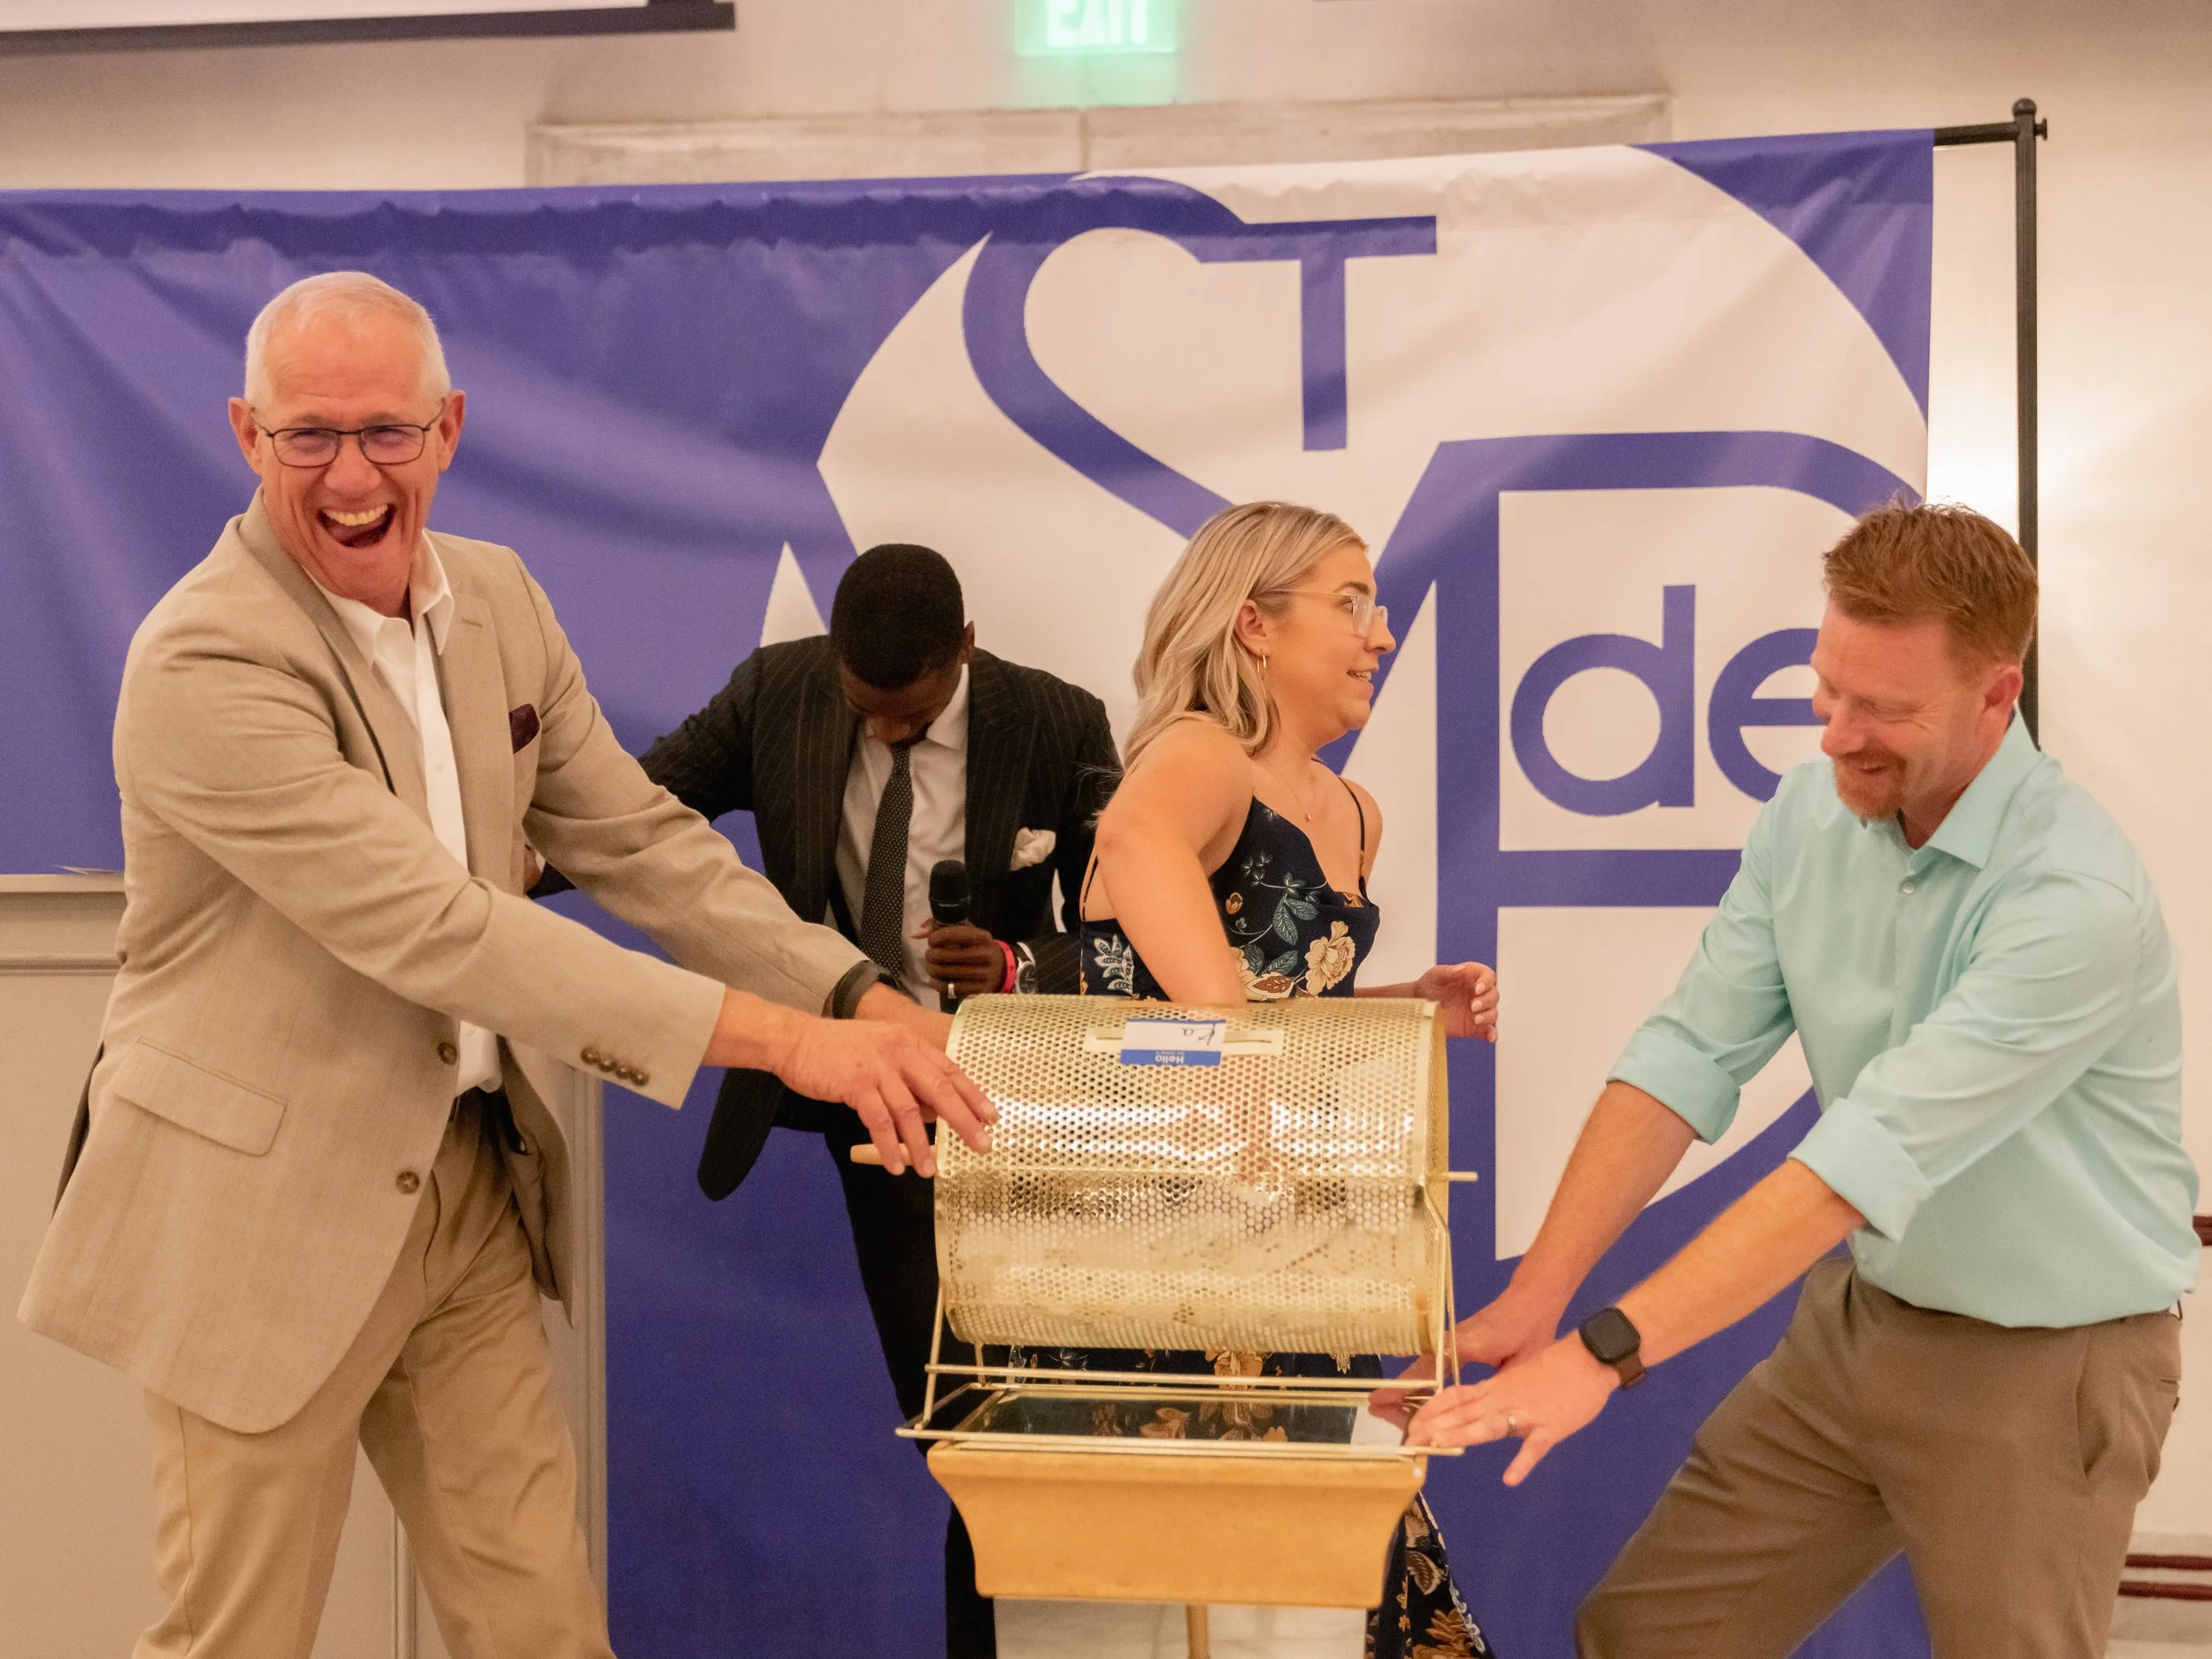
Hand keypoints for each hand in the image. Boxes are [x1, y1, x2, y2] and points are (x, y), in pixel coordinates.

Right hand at [770, 1015, 992, 1177]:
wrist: (796, 1040)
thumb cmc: (839, 1050)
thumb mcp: (881, 1051)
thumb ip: (908, 1074)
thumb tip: (935, 1109)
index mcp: (909, 1043)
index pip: (949, 1070)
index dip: (972, 1095)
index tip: (991, 1117)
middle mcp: (899, 1051)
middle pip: (939, 1090)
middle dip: (963, 1120)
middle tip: (981, 1145)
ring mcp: (877, 1067)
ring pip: (909, 1111)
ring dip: (922, 1144)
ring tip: (930, 1170)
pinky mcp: (855, 1084)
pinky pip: (879, 1122)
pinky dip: (889, 1146)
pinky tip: (895, 1164)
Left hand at [917, 919, 1005, 999]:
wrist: (1000, 969)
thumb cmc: (976, 948)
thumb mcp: (966, 933)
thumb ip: (940, 927)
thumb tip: (916, 933)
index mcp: (982, 937)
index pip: (951, 934)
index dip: (935, 937)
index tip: (932, 941)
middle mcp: (984, 955)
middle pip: (944, 954)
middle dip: (931, 955)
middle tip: (930, 955)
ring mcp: (982, 974)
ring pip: (944, 972)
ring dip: (931, 969)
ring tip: (931, 966)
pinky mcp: (978, 990)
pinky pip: (949, 988)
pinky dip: (936, 983)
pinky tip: (935, 979)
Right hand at [1368, 1284, 1560, 1413]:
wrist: (1532, 1297)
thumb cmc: (1531, 1329)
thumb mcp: (1521, 1363)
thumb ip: (1499, 1385)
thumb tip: (1482, 1409)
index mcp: (1466, 1347)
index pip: (1429, 1370)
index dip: (1405, 1387)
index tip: (1382, 1400)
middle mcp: (1452, 1341)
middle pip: (1417, 1367)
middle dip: (1396, 1389)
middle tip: (1374, 1407)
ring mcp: (1452, 1339)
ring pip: (1421, 1364)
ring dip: (1405, 1384)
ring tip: (1386, 1404)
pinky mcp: (1456, 1340)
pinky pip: (1431, 1361)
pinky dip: (1418, 1377)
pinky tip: (1413, 1394)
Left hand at [1406, 1334, 1617, 1483]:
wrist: (1591, 1358)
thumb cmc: (1557, 1368)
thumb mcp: (1519, 1378)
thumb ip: (1500, 1396)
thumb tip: (1483, 1413)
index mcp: (1497, 1387)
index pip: (1457, 1396)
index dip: (1433, 1409)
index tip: (1411, 1421)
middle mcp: (1504, 1398)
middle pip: (1465, 1412)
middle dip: (1436, 1425)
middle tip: (1410, 1439)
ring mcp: (1526, 1413)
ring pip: (1490, 1424)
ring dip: (1464, 1434)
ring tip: (1440, 1444)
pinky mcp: (1550, 1428)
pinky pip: (1534, 1447)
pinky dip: (1522, 1462)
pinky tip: (1510, 1478)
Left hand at [1417, 961, 1497, 1039]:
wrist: (1418, 1007)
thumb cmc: (1428, 986)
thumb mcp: (1434, 975)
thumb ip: (1447, 971)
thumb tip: (1461, 969)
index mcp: (1472, 977)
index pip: (1488, 976)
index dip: (1487, 982)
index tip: (1477, 989)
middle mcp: (1478, 994)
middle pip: (1494, 995)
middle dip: (1487, 1001)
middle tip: (1472, 1006)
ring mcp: (1477, 1011)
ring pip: (1493, 1012)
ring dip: (1488, 1016)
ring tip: (1475, 1019)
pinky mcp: (1474, 1027)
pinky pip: (1488, 1031)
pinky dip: (1492, 1034)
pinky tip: (1491, 1037)